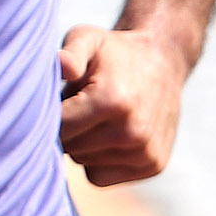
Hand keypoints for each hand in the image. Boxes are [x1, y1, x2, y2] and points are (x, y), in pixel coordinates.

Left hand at [57, 25, 189, 185]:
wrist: (164, 62)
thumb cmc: (114, 52)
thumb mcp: (88, 38)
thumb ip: (69, 51)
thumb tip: (61, 65)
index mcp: (112, 100)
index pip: (59, 126)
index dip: (51, 113)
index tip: (59, 98)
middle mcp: (132, 131)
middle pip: (69, 147)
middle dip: (67, 128)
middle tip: (81, 105)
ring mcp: (145, 152)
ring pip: (83, 162)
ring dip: (82, 144)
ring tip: (98, 117)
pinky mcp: (153, 165)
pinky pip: (100, 177)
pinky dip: (97, 161)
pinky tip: (108, 135)